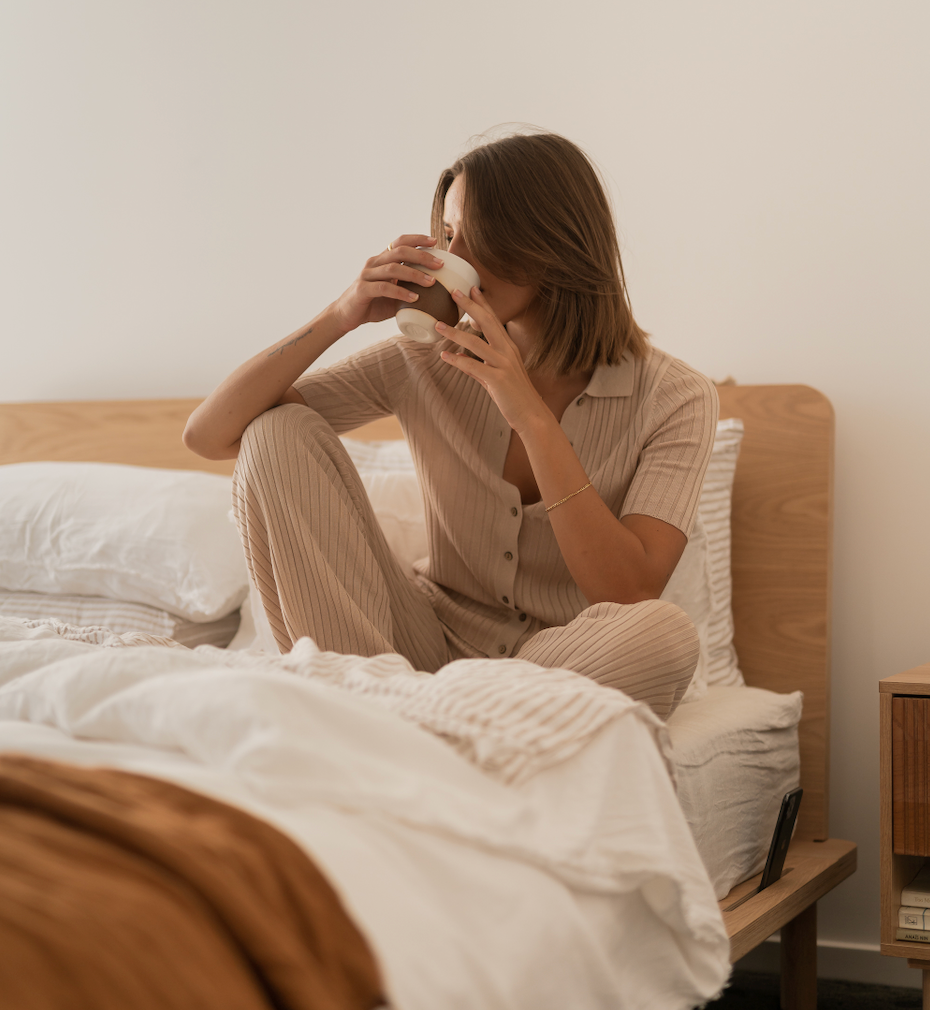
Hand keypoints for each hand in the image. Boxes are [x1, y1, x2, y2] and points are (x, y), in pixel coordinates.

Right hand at [331, 235, 444, 332]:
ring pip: (393, 268)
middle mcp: (374, 263)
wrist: (346, 315)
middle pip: (400, 251)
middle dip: (422, 256)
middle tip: (440, 265)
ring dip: (415, 274)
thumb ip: (409, 287)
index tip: (435, 242)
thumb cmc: (374, 304)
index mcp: (382, 260)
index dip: (417, 239)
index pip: (400, 242)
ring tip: (432, 283)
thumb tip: (437, 291)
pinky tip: (414, 298)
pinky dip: (401, 292)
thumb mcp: (394, 293)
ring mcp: (367, 275)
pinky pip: (384, 288)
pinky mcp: (363, 289)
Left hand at [436, 286, 549, 434]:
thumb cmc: (514, 396)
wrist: (531, 416)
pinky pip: (474, 367)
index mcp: (509, 348)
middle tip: (454, 292)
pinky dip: (458, 360)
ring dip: (456, 332)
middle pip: (488, 322)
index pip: (495, 320)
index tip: (471, 288)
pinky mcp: (498, 380)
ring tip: (438, 325)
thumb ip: (479, 366)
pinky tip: (445, 356)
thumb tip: (463, 358)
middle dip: (470, 306)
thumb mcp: (496, 377)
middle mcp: (508, 352)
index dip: (483, 303)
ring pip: (476, 343)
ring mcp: (503, 365)